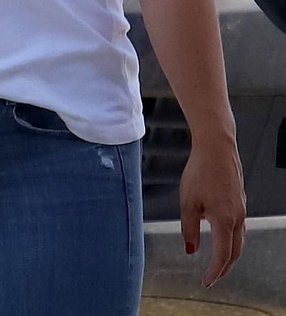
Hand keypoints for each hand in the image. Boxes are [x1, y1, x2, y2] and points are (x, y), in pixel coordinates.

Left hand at [181, 134, 245, 286]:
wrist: (217, 149)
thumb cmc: (200, 171)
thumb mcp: (188, 202)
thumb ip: (189, 228)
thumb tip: (191, 249)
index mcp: (225, 220)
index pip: (223, 255)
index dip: (214, 271)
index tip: (205, 281)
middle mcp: (238, 217)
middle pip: (235, 252)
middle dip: (224, 268)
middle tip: (212, 277)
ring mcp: (241, 209)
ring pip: (239, 240)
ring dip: (229, 254)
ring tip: (217, 262)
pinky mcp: (240, 201)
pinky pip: (238, 227)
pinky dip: (231, 239)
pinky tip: (221, 236)